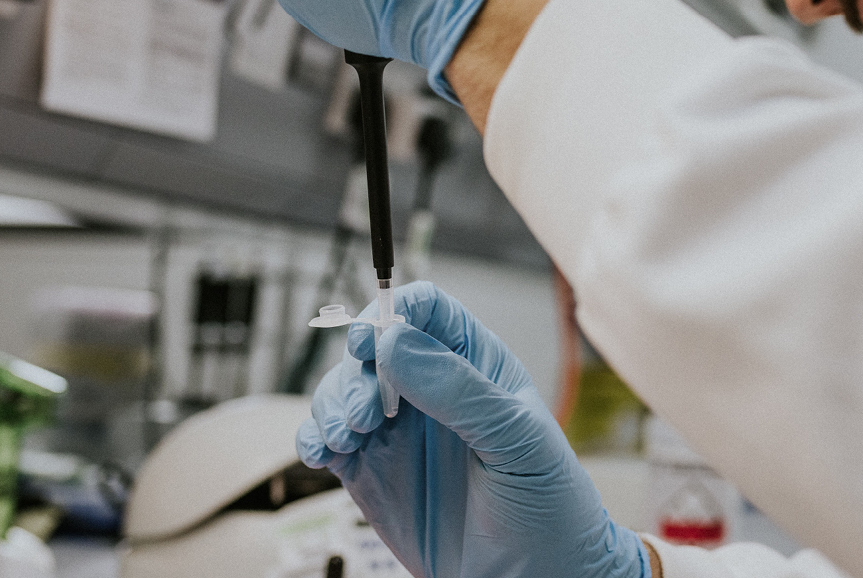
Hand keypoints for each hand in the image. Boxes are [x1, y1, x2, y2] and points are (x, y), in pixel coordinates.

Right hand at [297, 281, 648, 577]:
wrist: (539, 576)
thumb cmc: (548, 502)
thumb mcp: (516, 439)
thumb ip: (458, 389)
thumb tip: (396, 340)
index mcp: (474, 365)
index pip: (427, 311)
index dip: (393, 312)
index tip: (370, 339)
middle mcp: (431, 388)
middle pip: (373, 347)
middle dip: (357, 371)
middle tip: (364, 414)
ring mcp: (398, 430)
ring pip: (344, 390)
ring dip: (331, 404)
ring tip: (344, 438)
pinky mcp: (372, 471)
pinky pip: (328, 439)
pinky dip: (313, 438)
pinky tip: (322, 454)